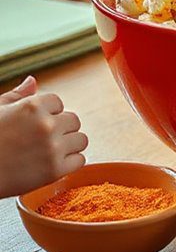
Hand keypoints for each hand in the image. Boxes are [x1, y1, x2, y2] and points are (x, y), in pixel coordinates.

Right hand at [0, 76, 88, 197]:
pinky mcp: (55, 170)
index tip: (37, 124)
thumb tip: (32, 81)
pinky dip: (70, 163)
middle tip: (45, 140)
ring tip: (51, 152)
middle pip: (74, 120)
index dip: (49, 113)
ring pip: (81, 140)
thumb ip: (18, 95)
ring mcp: (53, 148)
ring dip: (70, 145)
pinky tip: (53, 163)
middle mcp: (46, 125)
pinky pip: (80, 160)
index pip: (58, 103)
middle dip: (62, 128)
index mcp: (33, 106)